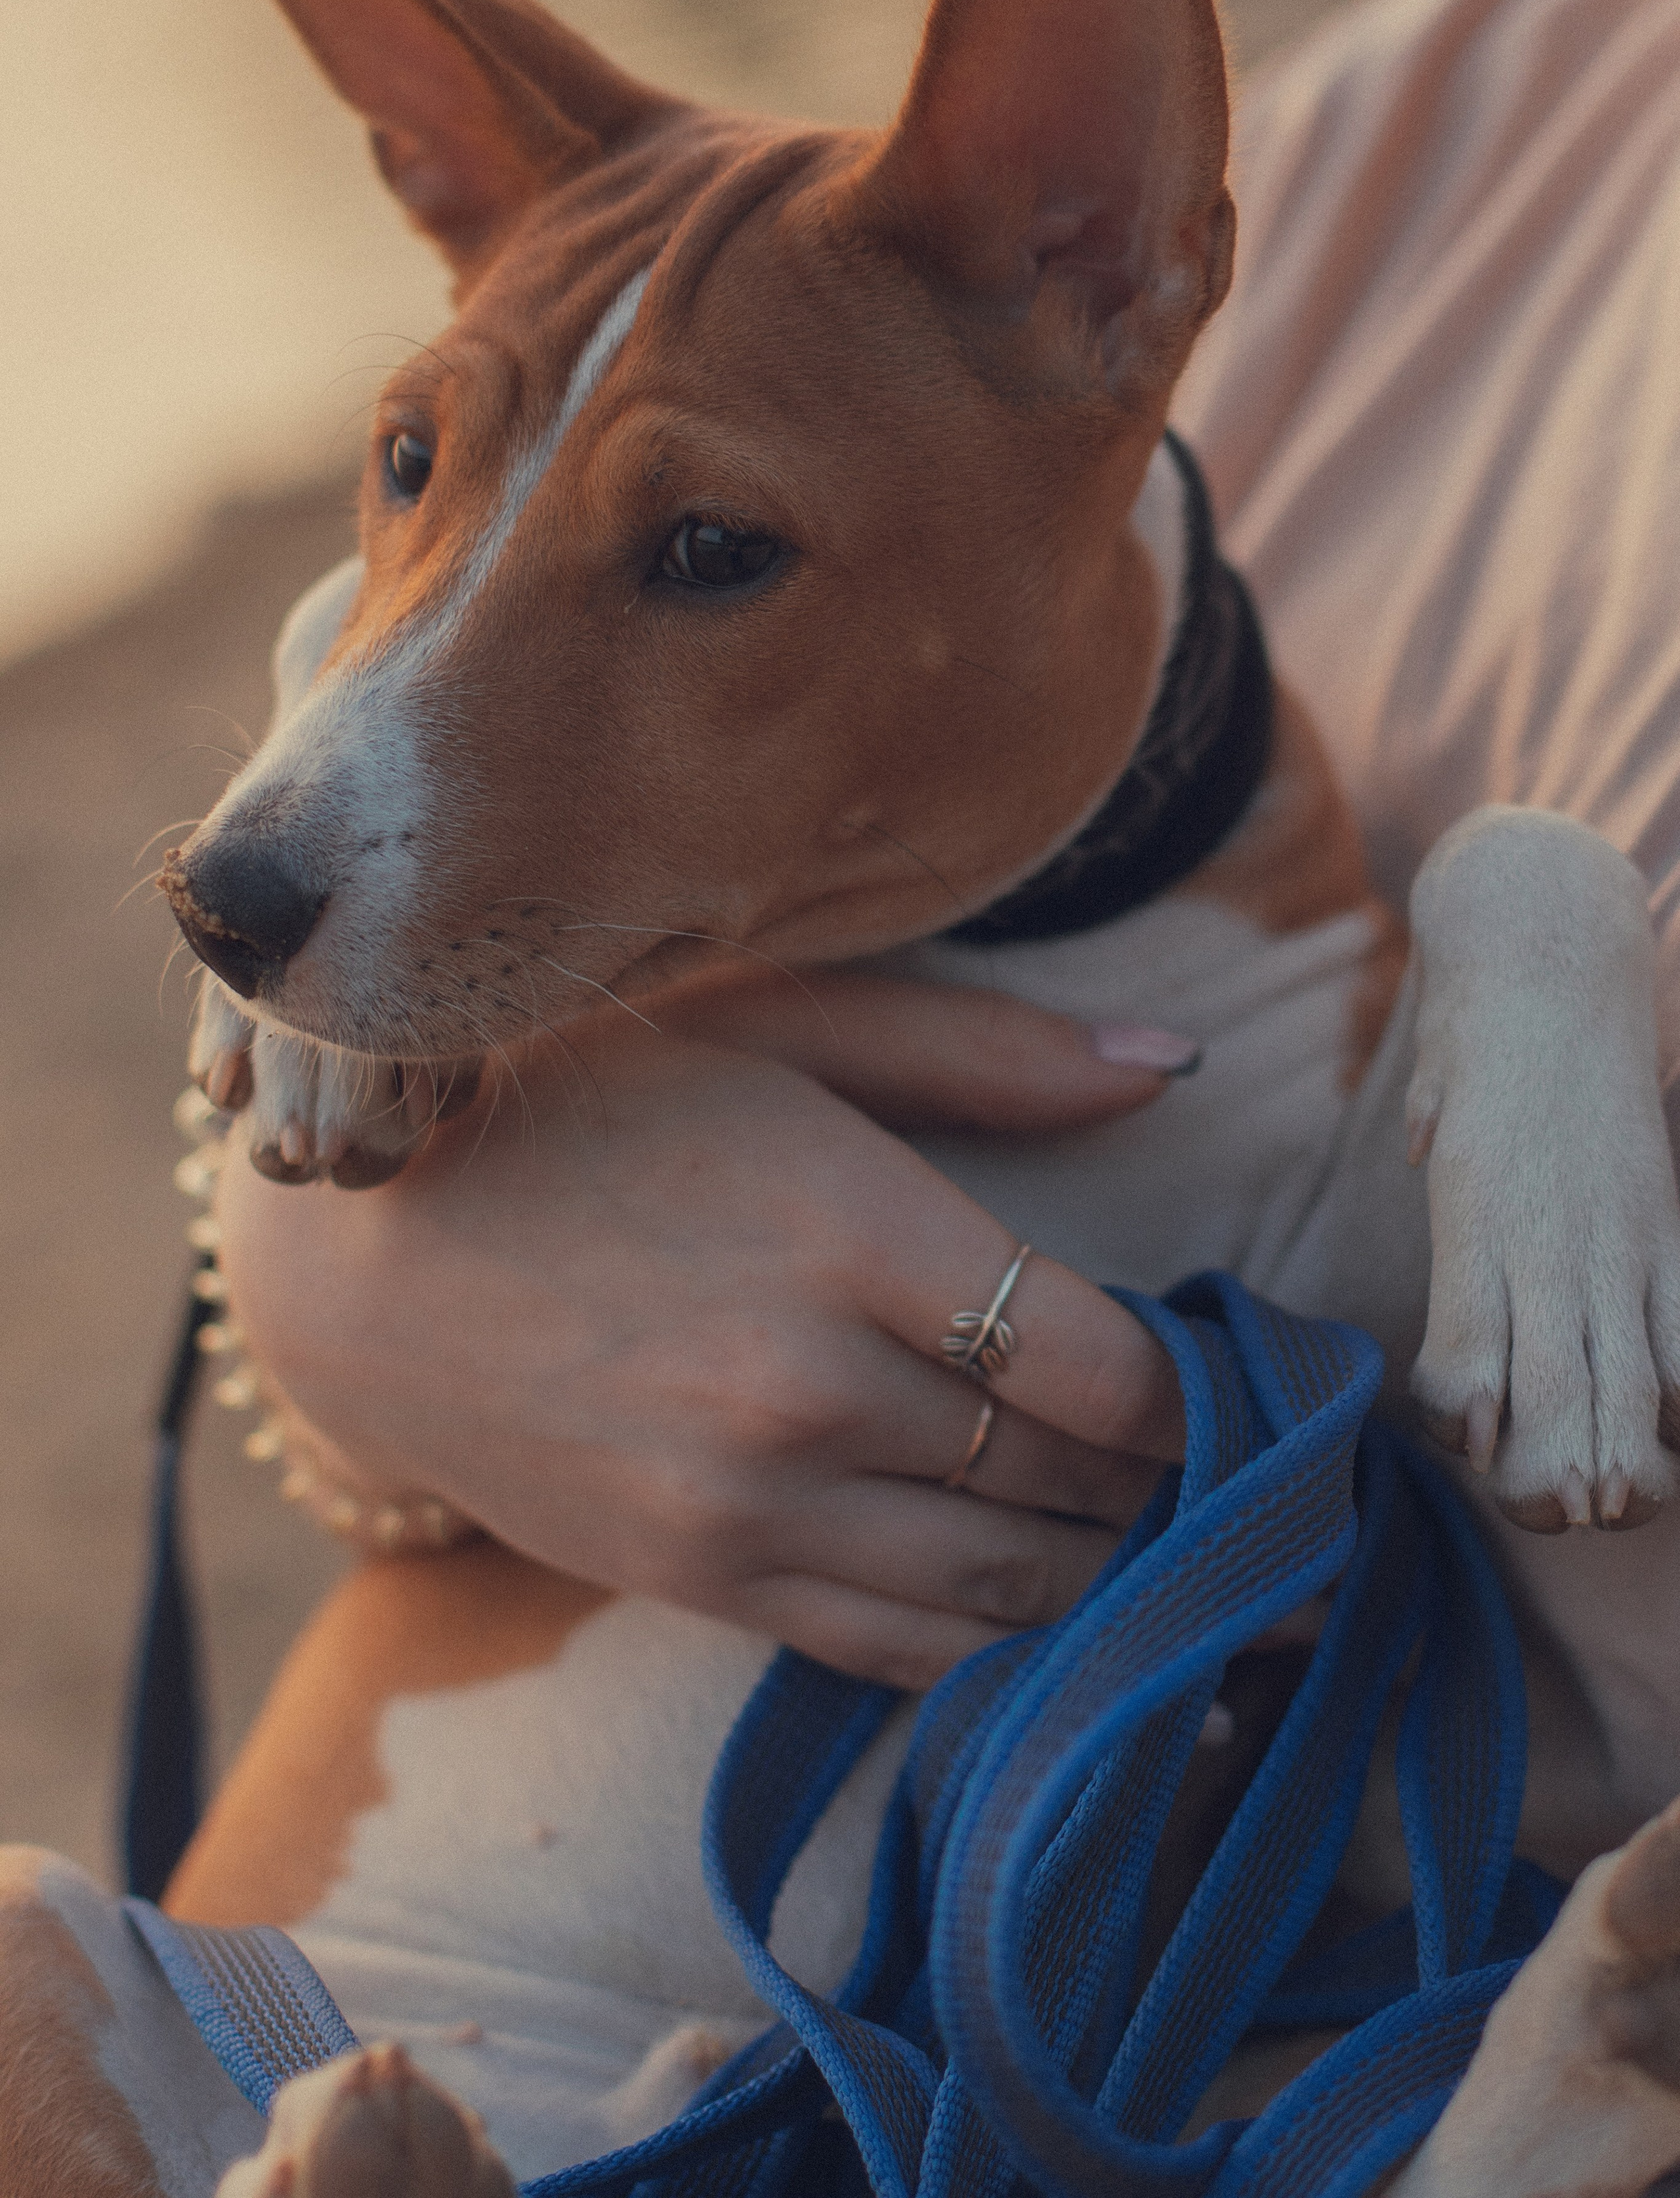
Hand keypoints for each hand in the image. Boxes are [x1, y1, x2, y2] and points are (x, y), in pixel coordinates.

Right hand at [215, 1006, 1183, 1686]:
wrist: (366, 1261)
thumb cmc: (586, 1104)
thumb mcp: (777, 1022)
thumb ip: (982, 1054)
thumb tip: (1175, 1066)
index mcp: (849, 1228)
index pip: (1106, 1370)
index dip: (1212, 1400)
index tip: (1261, 1392)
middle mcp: (807, 1386)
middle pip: (1074, 1485)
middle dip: (1192, 1499)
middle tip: (1279, 1498)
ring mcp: (747, 1505)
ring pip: (1006, 1591)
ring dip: (1127, 1592)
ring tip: (1213, 1580)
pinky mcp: (700, 1579)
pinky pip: (901, 1652)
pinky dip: (1008, 1659)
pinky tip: (1084, 1645)